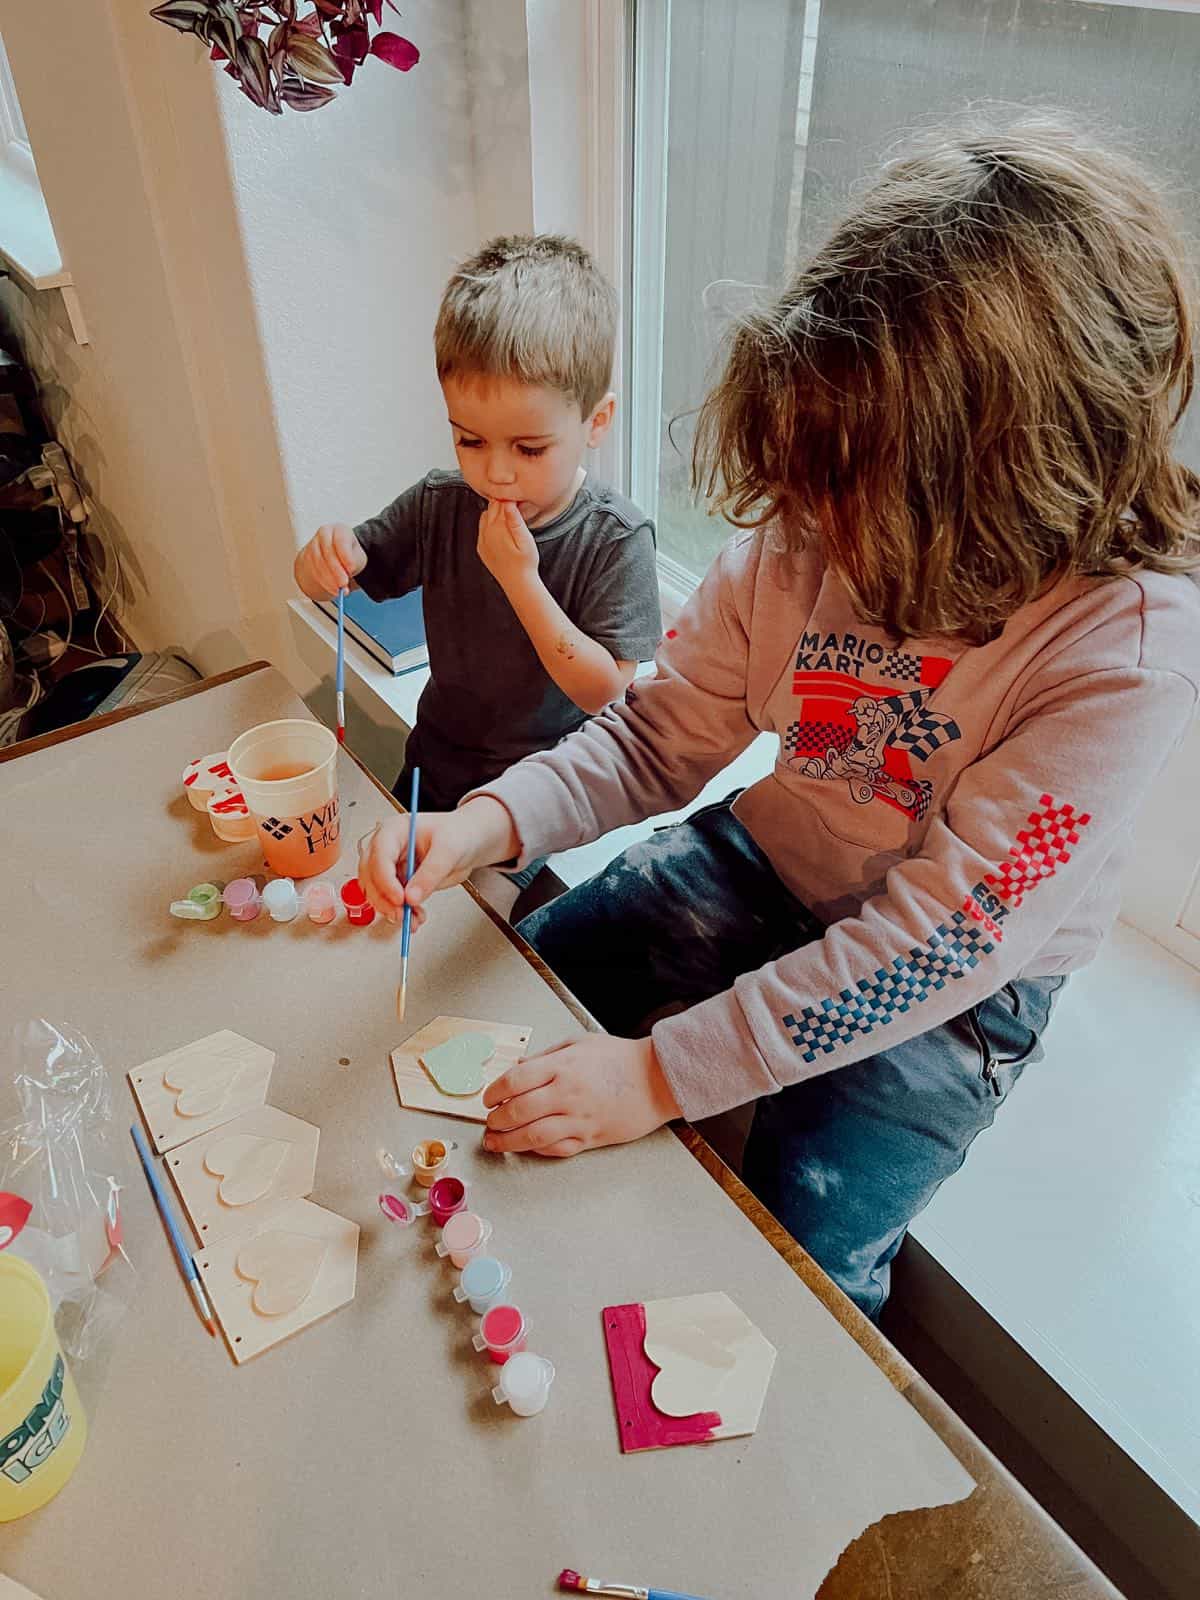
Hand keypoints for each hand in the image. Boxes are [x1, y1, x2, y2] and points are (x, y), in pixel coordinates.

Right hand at [294, 523, 366, 599]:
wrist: (334, 557)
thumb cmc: (347, 554)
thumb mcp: (356, 556)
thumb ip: (353, 562)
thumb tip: (347, 572)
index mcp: (339, 529)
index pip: (340, 539)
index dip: (345, 555)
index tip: (351, 569)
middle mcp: (324, 534)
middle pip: (327, 552)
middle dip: (336, 570)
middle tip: (343, 583)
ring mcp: (313, 544)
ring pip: (318, 562)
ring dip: (329, 579)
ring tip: (339, 589)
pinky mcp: (305, 557)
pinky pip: (312, 570)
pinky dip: (323, 582)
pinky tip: (331, 589)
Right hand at [356, 797, 519, 921]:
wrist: (467, 841)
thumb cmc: (457, 834)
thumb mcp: (448, 850)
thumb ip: (430, 873)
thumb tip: (411, 897)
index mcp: (394, 831)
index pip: (380, 856)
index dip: (386, 879)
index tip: (400, 898)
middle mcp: (386, 849)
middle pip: (371, 876)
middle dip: (384, 899)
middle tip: (402, 914)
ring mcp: (390, 866)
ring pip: (378, 893)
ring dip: (392, 910)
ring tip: (413, 920)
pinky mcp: (397, 882)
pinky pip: (391, 902)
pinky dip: (401, 913)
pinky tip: (416, 918)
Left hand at [477, 500, 538, 591]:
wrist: (517, 584)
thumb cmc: (526, 563)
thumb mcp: (526, 540)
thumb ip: (516, 521)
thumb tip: (508, 503)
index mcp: (497, 528)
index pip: (500, 503)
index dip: (509, 497)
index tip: (517, 495)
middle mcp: (486, 532)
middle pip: (491, 508)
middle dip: (501, 502)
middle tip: (514, 502)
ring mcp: (482, 540)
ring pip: (485, 517)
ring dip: (495, 513)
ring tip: (508, 515)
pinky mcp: (481, 548)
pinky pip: (482, 529)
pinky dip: (489, 525)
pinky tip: (501, 529)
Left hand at [481, 1036, 681, 1157]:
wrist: (657, 1079)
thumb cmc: (621, 1059)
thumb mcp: (579, 1043)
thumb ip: (545, 1055)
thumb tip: (518, 1065)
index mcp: (562, 1067)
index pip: (514, 1081)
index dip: (494, 1092)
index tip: (488, 1099)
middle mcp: (567, 1094)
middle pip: (518, 1111)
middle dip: (496, 1120)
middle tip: (489, 1122)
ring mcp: (578, 1119)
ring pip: (532, 1136)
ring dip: (508, 1142)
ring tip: (495, 1142)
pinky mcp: (590, 1138)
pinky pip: (556, 1149)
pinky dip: (537, 1150)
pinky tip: (527, 1147)